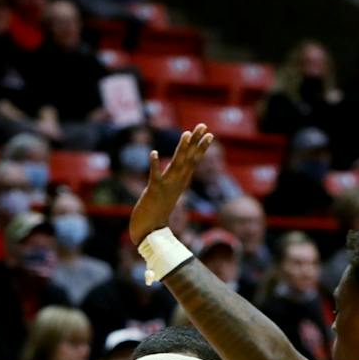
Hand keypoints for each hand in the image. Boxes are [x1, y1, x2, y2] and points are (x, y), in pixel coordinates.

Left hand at [129, 124, 213, 245]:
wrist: (149, 233)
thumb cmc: (156, 214)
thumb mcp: (167, 193)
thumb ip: (171, 182)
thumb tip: (176, 174)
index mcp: (180, 182)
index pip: (193, 161)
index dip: (201, 146)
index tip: (209, 133)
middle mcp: (176, 183)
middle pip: (189, 158)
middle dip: (196, 141)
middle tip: (203, 125)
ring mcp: (166, 186)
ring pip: (176, 164)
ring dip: (182, 149)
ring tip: (186, 133)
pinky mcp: (153, 191)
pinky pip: (154, 175)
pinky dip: (154, 164)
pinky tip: (153, 152)